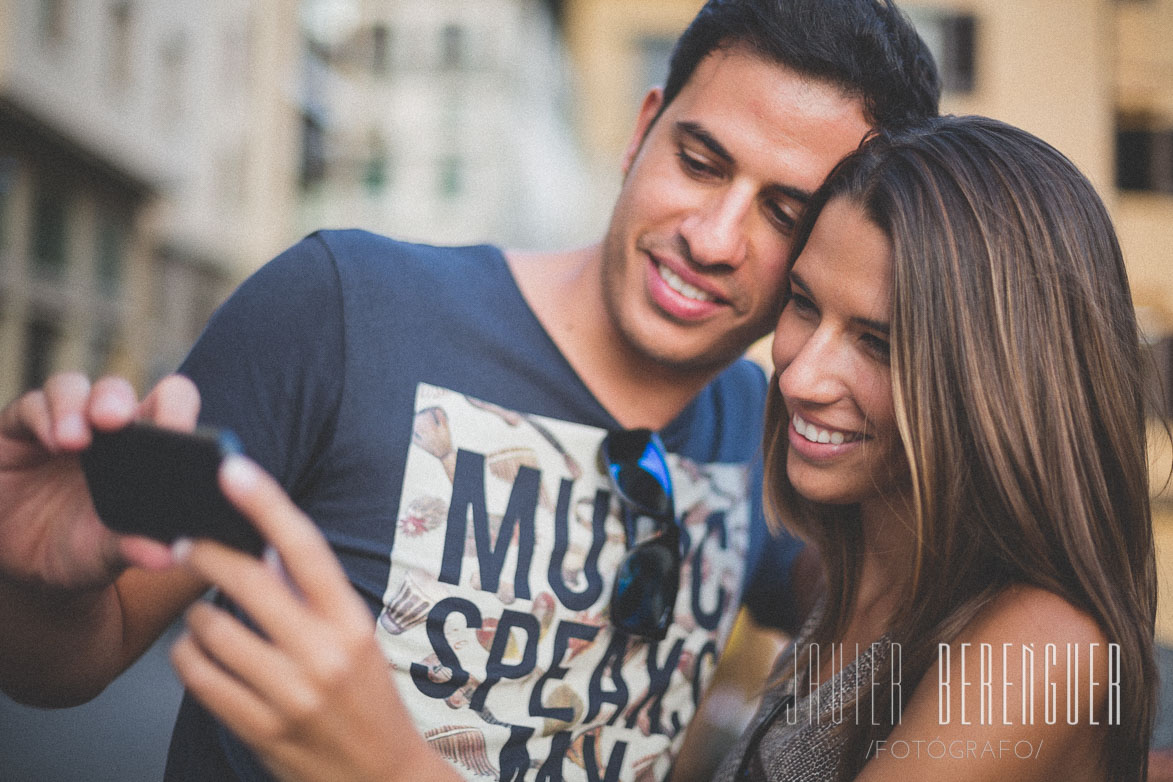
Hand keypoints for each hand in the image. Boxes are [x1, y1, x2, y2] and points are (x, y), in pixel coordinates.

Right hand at [0, 372, 198, 591]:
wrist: (22, 565)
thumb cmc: (81, 548)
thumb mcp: (107, 554)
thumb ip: (134, 549)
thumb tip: (168, 556)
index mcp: (144, 447)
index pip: (169, 404)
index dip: (177, 410)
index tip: (177, 433)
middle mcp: (104, 427)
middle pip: (117, 390)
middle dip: (118, 400)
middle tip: (117, 421)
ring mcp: (63, 421)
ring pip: (74, 388)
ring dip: (76, 408)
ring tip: (76, 441)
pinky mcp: (19, 427)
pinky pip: (32, 406)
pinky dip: (43, 418)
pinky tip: (52, 442)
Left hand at [170, 456, 458, 781]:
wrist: (380, 777)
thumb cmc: (368, 701)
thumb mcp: (354, 638)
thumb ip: (311, 593)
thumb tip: (267, 544)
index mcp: (352, 622)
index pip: (305, 547)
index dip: (266, 503)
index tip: (232, 469)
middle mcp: (323, 654)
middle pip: (246, 581)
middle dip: (205, 551)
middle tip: (186, 539)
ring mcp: (289, 694)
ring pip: (210, 629)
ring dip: (197, 615)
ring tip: (207, 616)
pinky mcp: (259, 729)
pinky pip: (197, 677)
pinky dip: (188, 657)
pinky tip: (199, 653)